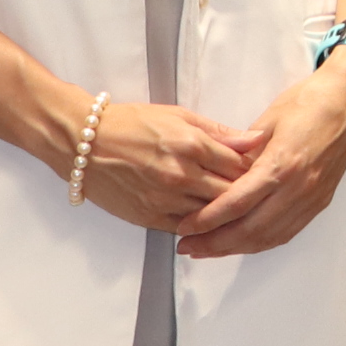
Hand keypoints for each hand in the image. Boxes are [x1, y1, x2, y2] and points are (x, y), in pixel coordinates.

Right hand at [62, 95, 255, 234]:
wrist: (85, 143)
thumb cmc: (131, 124)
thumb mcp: (180, 116)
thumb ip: (220, 132)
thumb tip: (255, 140)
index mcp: (191, 145)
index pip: (240, 167)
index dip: (255, 172)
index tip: (260, 173)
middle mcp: (180, 175)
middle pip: (230, 194)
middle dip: (245, 195)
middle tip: (255, 195)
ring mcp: (164, 199)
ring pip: (211, 215)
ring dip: (225, 214)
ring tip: (235, 209)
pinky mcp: (149, 217)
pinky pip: (186, 228)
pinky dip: (200, 225)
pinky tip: (207, 219)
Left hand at [173, 50, 345, 258]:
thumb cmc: (309, 102)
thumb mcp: (267, 121)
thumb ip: (243, 153)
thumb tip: (219, 174)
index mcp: (282, 164)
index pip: (236, 203)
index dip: (207, 220)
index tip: (185, 227)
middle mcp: (298, 188)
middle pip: (250, 229)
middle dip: (215, 243)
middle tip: (189, 247)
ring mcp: (311, 198)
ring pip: (268, 237)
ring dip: (235, 248)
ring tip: (209, 250)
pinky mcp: (319, 201)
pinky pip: (287, 232)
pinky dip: (261, 243)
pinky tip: (243, 243)